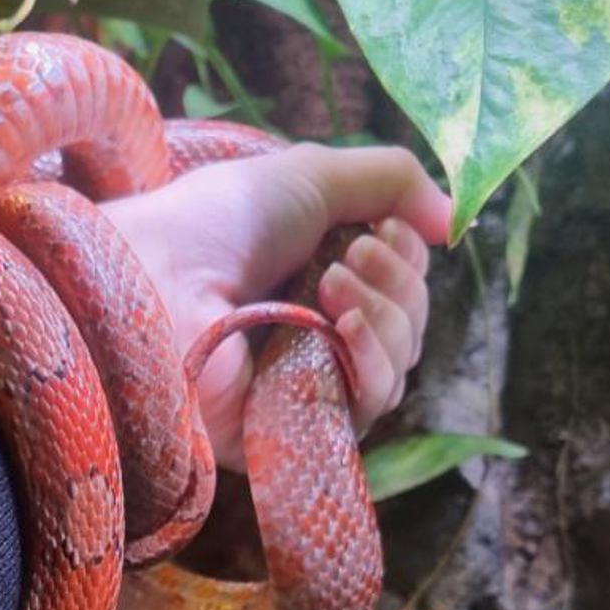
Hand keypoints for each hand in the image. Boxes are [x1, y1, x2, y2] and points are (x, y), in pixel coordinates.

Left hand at [100, 143, 451, 471]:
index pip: (400, 285)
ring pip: (398, 368)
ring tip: (330, 284)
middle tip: (349, 255)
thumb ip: (389, 182)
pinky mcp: (287, 434)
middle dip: (398, 282)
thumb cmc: (215, 221)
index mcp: (314, 281)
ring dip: (386, 316)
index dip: (406, 255)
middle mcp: (310, 336)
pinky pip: (368, 410)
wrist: (154, 275)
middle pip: (409, 326)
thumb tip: (455, 221)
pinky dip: (374, 363)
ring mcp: (300, 388)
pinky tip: (341, 328)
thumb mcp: (312, 176)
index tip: (377, 228)